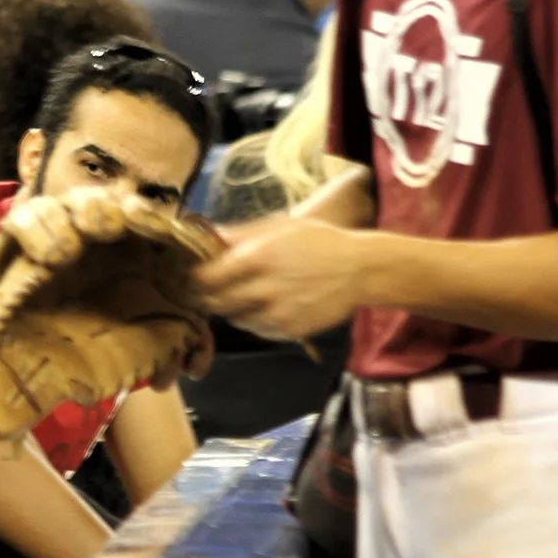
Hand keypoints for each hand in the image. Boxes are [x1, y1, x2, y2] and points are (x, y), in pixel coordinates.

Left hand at [192, 215, 368, 340]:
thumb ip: (240, 233)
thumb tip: (208, 235)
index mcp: (257, 257)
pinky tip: (268, 306)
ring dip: (234, 309)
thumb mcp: (280, 226)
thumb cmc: (319, 242)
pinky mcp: (288, 331)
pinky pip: (257, 330)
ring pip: (235, 319)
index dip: (197, 278)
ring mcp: (276, 314)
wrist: (360, 270)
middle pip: (215, 303)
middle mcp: (264, 289)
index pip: (206, 278)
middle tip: (215, 289)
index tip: (198, 276)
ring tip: (248, 295)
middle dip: (211, 296)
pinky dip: (255, 321)